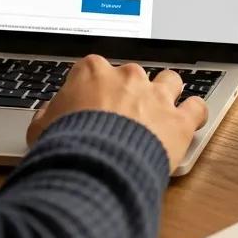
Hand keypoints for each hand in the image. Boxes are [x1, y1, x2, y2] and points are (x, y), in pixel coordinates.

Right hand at [26, 55, 208, 171]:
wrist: (95, 168)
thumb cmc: (67, 146)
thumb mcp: (41, 128)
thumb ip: (48, 115)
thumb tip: (47, 113)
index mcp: (93, 71)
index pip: (95, 69)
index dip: (94, 87)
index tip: (92, 102)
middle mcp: (127, 76)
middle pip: (133, 74)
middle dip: (130, 90)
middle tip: (123, 112)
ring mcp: (156, 96)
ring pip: (170, 80)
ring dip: (167, 92)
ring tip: (162, 108)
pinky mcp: (179, 120)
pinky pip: (196, 107)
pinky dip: (195, 113)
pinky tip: (190, 120)